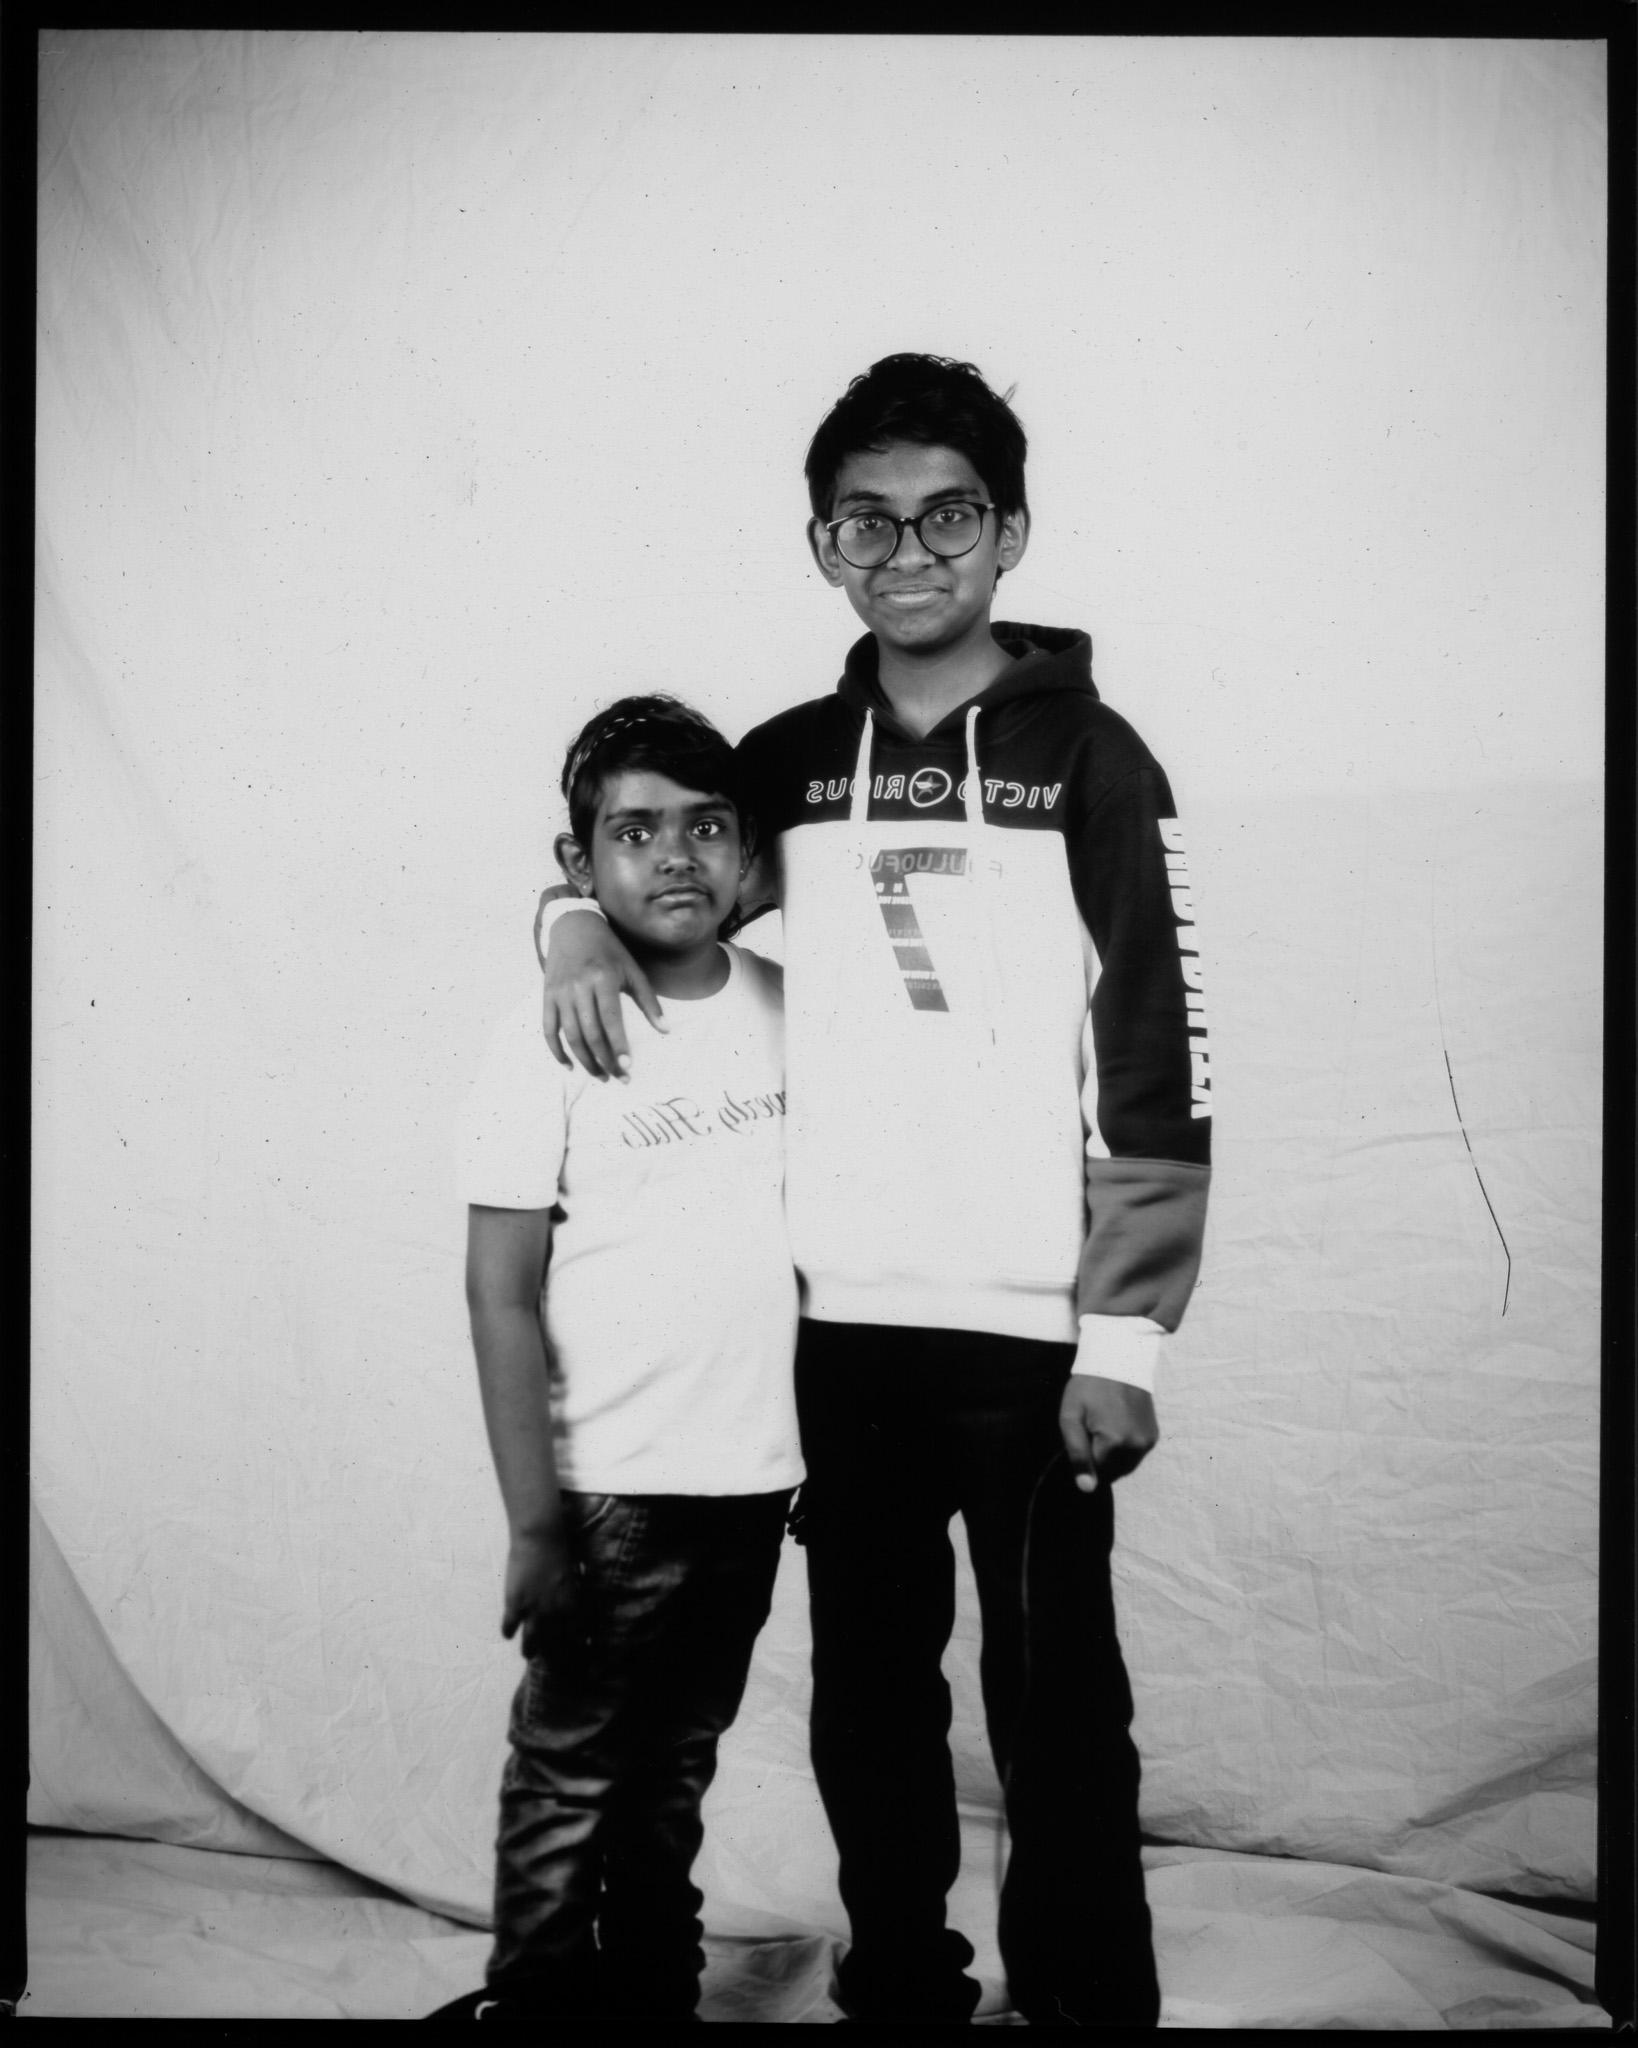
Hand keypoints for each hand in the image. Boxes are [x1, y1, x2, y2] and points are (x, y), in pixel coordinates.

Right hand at [502, 1527, 579, 1660]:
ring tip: (528, 1654)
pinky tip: (509, 1632)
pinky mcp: (515, 1605)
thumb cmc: (560, 1551)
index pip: (573, 1635)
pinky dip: (509, 1631)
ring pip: (531, 1643)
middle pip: (553, 1644)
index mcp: (572, 1606)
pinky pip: (510, 1628)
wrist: (541, 1538)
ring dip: (529, 1650)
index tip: (567, 1649)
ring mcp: (534, 1612)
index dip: (570, 1644)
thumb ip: (570, 1595)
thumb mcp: (571, 1577)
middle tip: (546, 1654)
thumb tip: (568, 1605)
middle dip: (550, 1653)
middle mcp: (555, 1614)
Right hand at [537, 896, 664, 1080]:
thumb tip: (666, 1030)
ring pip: (570, 1035)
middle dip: (604, 1060)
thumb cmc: (609, 951)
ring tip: (600, 1075)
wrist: (573, 926)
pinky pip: (549, 1029)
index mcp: (603, 979)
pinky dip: (557, 1050)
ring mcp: (560, 992)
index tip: (628, 1067)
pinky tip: (570, 1065)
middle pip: (590, 1033)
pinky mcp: (548, 996)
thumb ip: (649, 1001)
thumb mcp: (632, 970)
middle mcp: (579, 986)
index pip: (611, 1020)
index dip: (618, 1046)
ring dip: (584, 1060)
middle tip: (618, 1077)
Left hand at [1059, 1376, 1158, 1493]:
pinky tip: (1117, 1425)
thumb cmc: (1088, 1386)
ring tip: (1105, 1425)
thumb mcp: (1071, 1417)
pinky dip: (1124, 1449)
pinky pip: (1135, 1455)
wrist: (1118, 1359)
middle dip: (1099, 1458)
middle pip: (1111, 1472)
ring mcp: (1148, 1441)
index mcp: (1114, 1441)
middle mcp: (1136, 1445)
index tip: (1082, 1433)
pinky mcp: (1153, 1436)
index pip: (1095, 1472)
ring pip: (1124, 1466)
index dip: (1084, 1456)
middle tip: (1092, 1427)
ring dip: (1112, 1456)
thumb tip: (1087, 1488)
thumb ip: (1078, 1454)